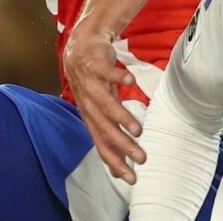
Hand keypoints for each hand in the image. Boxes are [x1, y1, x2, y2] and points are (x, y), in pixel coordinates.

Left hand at [63, 28, 145, 182]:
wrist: (82, 46)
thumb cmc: (94, 81)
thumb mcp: (100, 108)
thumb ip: (109, 131)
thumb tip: (118, 162)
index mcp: (90, 116)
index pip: (101, 144)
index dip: (115, 162)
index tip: (132, 177)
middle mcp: (88, 103)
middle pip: (105, 128)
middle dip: (123, 145)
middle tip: (141, 157)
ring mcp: (91, 84)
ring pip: (105, 104)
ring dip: (121, 117)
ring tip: (138, 130)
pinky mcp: (96, 65)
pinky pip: (107, 72)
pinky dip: (118, 76)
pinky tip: (131, 81)